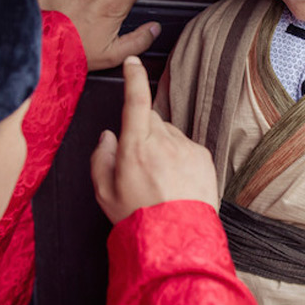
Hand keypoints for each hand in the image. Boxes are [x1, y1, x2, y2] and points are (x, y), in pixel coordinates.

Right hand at [90, 56, 218, 223]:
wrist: (176, 242)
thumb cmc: (138, 219)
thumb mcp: (104, 193)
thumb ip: (100, 158)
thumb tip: (108, 136)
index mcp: (135, 146)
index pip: (136, 99)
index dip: (133, 76)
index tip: (132, 62)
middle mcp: (163, 142)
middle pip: (151, 120)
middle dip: (144, 132)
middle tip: (139, 163)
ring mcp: (186, 148)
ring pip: (170, 134)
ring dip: (162, 147)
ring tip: (159, 180)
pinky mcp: (204, 157)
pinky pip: (187, 147)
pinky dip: (179, 157)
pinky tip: (175, 182)